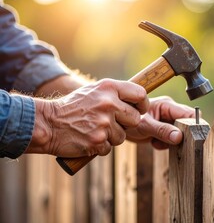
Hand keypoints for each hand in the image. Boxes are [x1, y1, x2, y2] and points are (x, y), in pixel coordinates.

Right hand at [27, 79, 148, 156]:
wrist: (48, 123)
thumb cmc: (73, 107)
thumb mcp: (94, 91)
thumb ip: (115, 94)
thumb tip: (138, 100)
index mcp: (109, 88)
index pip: (140, 94)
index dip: (143, 104)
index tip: (140, 110)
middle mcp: (109, 103)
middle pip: (136, 119)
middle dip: (126, 124)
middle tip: (112, 123)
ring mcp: (104, 122)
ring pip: (122, 136)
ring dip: (111, 137)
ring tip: (94, 129)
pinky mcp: (98, 140)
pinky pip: (109, 148)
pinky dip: (100, 146)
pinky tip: (88, 138)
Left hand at [125, 96, 194, 148]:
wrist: (119, 126)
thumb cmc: (128, 121)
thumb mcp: (145, 126)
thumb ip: (162, 130)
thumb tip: (179, 136)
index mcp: (167, 105)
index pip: (188, 114)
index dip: (195, 125)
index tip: (195, 137)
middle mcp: (170, 112)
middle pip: (187, 124)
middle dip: (182, 135)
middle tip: (172, 142)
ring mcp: (168, 121)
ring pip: (181, 134)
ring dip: (172, 141)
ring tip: (157, 141)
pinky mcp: (165, 130)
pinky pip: (173, 139)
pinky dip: (166, 144)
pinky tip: (154, 143)